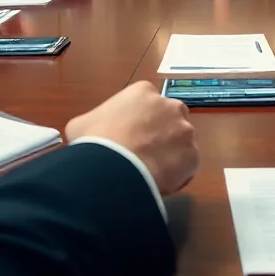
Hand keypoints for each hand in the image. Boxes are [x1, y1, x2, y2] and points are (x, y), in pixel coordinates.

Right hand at [65, 81, 198, 195]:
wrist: (113, 167)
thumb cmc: (95, 140)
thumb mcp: (81, 125)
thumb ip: (94, 122)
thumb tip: (91, 134)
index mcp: (143, 92)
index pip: (147, 103)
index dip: (140, 121)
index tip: (131, 136)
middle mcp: (169, 105)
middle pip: (171, 118)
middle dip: (162, 132)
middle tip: (144, 151)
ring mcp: (185, 130)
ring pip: (181, 142)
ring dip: (170, 153)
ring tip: (151, 171)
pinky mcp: (193, 156)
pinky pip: (187, 166)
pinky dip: (177, 175)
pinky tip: (158, 183)